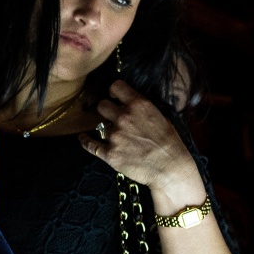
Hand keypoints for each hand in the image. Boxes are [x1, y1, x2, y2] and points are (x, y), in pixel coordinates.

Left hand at [80, 80, 203, 204]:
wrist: (170, 168)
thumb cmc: (170, 143)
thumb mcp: (160, 116)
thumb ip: (142, 109)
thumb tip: (129, 104)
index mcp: (139, 105)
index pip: (116, 86)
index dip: (113, 91)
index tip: (114, 97)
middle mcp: (124, 118)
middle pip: (102, 105)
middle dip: (106, 110)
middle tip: (111, 117)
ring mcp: (115, 136)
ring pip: (99, 126)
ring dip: (105, 130)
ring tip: (112, 135)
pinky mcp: (110, 154)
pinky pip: (90, 144)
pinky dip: (86, 141)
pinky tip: (83, 138)